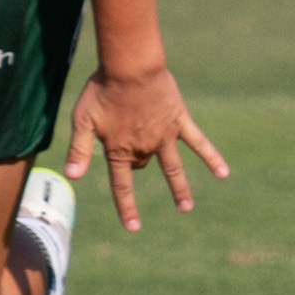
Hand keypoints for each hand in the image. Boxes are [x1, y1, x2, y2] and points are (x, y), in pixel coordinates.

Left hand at [64, 66, 227, 231]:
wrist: (130, 66)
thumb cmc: (103, 90)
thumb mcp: (82, 119)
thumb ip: (77, 149)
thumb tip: (71, 177)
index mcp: (120, 149)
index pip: (122, 185)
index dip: (127, 207)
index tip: (134, 228)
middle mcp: (144, 147)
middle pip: (142, 166)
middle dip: (138, 167)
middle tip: (134, 158)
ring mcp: (164, 136)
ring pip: (173, 168)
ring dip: (180, 189)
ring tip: (186, 208)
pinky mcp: (179, 120)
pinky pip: (198, 142)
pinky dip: (211, 157)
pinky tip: (223, 173)